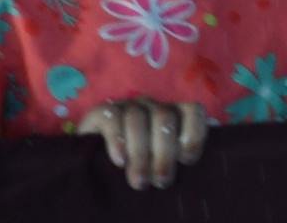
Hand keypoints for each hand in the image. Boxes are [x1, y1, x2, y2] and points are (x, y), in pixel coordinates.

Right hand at [76, 98, 208, 189]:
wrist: (92, 157)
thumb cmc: (135, 162)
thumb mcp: (158, 159)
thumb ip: (175, 155)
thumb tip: (189, 160)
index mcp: (172, 113)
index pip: (192, 110)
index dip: (194, 133)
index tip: (188, 160)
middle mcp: (151, 106)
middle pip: (164, 118)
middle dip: (164, 153)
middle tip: (161, 181)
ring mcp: (126, 106)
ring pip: (138, 118)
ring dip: (140, 153)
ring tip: (140, 180)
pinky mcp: (101, 111)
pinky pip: (112, 117)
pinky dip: (116, 139)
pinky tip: (119, 161)